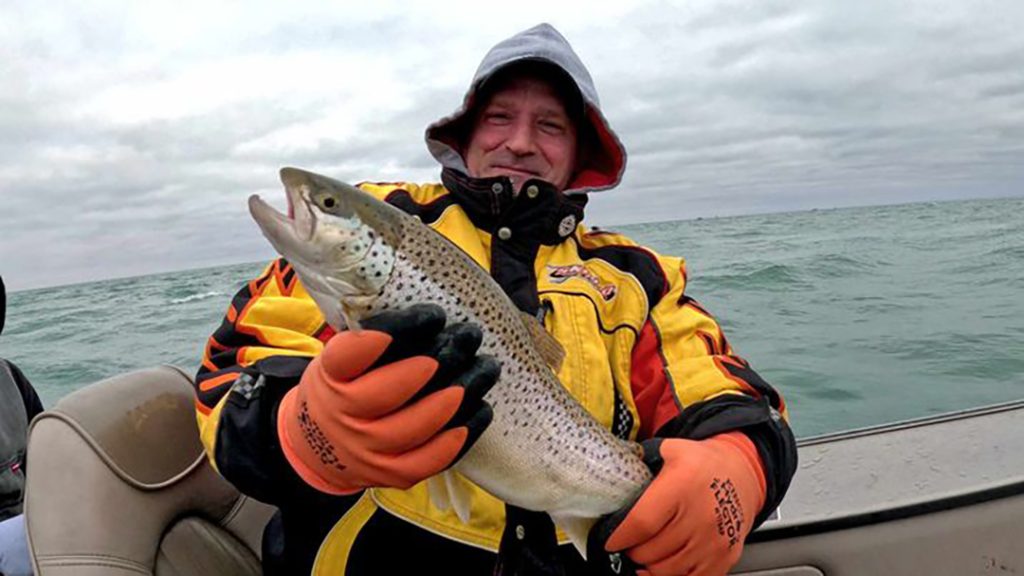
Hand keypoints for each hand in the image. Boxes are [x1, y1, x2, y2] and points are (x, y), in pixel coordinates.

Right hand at [277, 304, 498, 494]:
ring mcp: (367, 450)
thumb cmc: (343, 386)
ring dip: (460, 394)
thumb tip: (431, 313)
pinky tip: (482, 408)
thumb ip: (373, 336)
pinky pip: (431, 458)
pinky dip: (462, 433)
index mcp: (329, 375)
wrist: (318, 445)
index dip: (396, 331)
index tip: (433, 315)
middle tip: (468, 338)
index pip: (354, 353)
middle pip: (391, 391)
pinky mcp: (391, 474)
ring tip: (486, 368)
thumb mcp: (342, 357)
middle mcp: (342, 415)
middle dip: (439, 360)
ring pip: (418, 426)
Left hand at [590, 433, 765, 575]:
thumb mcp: (671, 450)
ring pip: (667, 570)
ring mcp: (715, 540)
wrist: (742, 475)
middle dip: (633, 550)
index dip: (620, 537)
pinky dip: (672, 575)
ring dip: (649, 565)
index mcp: (683, 485)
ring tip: (645, 552)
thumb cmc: (702, 464)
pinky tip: (663, 565)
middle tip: (629, 543)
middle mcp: (701, 515)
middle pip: (651, 551)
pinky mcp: (724, 557)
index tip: (610, 541)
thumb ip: (640, 458)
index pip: (642, 523)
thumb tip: (610, 465)